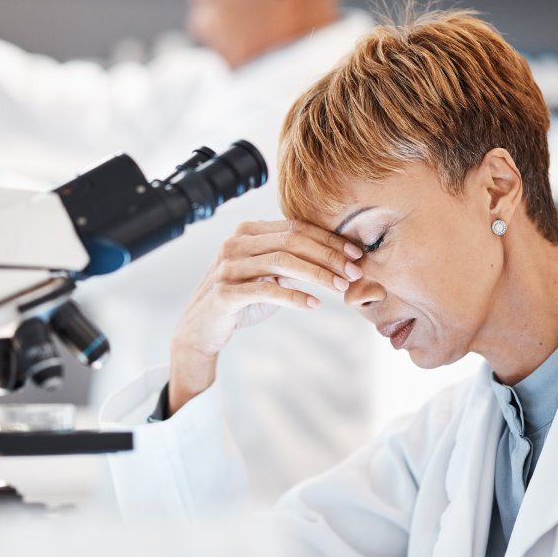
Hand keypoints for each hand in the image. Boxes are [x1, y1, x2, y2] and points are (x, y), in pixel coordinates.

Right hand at [168, 220, 364, 413]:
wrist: (201, 328)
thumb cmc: (240, 300)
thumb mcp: (269, 276)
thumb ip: (294, 263)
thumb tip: (338, 259)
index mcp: (247, 232)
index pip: (296, 228)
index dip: (329, 239)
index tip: (356, 255)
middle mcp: (235, 244)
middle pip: (292, 241)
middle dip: (328, 255)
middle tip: (354, 271)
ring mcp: (228, 267)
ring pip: (282, 262)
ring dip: (317, 274)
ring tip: (340, 287)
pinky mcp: (225, 293)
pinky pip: (266, 290)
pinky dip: (294, 297)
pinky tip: (314, 305)